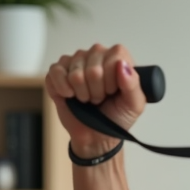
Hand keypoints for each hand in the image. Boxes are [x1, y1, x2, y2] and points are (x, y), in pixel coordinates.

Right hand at [45, 43, 147, 157]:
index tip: (113, 92)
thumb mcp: (134, 105)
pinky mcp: (57, 71)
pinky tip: (70, 95)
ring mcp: (75, 61)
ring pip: (75, 74)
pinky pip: (55, 72)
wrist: (97, 135)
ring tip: (87, 98)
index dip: (113, 81)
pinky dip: (63, 89)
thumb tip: (122, 65)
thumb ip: (133, 84)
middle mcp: (97, 54)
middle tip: (99, 98)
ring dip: (82, 93)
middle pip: (94, 69)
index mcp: (118, 58)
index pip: (115, 58)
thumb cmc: (117, 117)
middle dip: (97, 91)